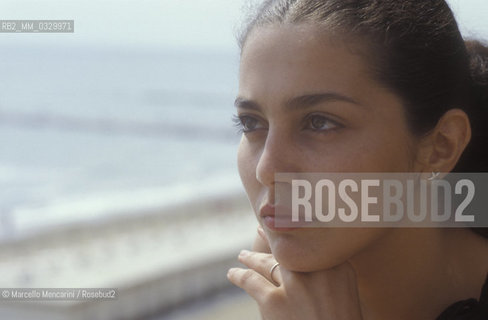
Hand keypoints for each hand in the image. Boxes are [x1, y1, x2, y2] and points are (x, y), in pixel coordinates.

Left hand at [227, 228, 362, 319]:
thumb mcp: (344, 289)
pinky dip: (238, 275)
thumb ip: (329, 268)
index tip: (281, 222)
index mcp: (336, 265)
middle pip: (286, 249)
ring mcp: (294, 285)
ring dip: (250, 257)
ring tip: (242, 255)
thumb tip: (309, 253)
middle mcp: (315, 270)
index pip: (308, 241)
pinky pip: (250, 280)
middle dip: (270, 238)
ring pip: (265, 261)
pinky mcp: (274, 301)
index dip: (291, 231)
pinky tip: (232, 274)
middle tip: (260, 228)